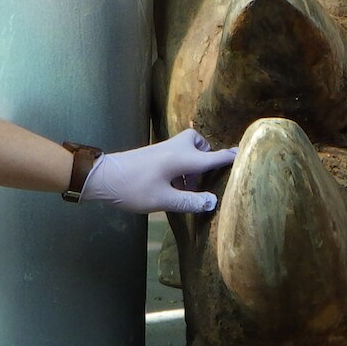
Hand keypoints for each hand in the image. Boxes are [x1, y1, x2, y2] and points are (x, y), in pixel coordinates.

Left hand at [80, 129, 236, 213]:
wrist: (102, 177)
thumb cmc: (133, 188)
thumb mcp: (163, 200)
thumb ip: (189, 202)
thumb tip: (213, 202)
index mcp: (181, 159)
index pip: (212, 157)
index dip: (228, 157)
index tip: (244, 152)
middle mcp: (175, 149)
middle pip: (198, 142)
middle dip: (205, 154)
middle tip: (205, 175)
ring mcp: (162, 150)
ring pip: (186, 148)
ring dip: (192, 162)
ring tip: (188, 186)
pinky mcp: (153, 154)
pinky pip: (175, 154)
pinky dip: (180, 165)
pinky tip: (172, 184)